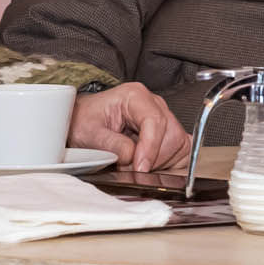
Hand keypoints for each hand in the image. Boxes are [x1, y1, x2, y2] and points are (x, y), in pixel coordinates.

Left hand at [73, 81, 188, 171]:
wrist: (82, 123)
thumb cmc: (85, 122)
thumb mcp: (89, 133)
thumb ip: (111, 144)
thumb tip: (132, 156)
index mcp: (135, 96)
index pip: (155, 121)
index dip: (150, 147)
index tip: (140, 167)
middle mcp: (153, 104)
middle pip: (171, 135)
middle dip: (153, 158)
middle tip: (130, 168)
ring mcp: (163, 117)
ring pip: (178, 144)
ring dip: (159, 162)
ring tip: (134, 164)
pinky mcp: (168, 132)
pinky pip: (180, 150)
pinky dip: (168, 163)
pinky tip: (147, 164)